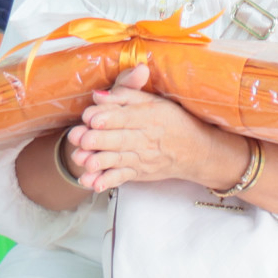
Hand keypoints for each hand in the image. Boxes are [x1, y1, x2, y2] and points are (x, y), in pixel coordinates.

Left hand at [65, 65, 246, 193]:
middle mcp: (146, 138)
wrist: (196, 151)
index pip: (126, 117)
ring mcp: (142, 158)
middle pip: (120, 139)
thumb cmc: (171, 120)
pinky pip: (122, 178)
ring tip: (83, 161)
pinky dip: (107, 182)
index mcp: (149, 116)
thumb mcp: (153, 101)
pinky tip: (92, 183)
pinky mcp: (139, 173)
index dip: (108, 117)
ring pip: (119, 160)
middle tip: (81, 139)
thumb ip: (125, 94)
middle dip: (99, 139)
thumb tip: (98, 95)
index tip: (90, 117)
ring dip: (100, 161)